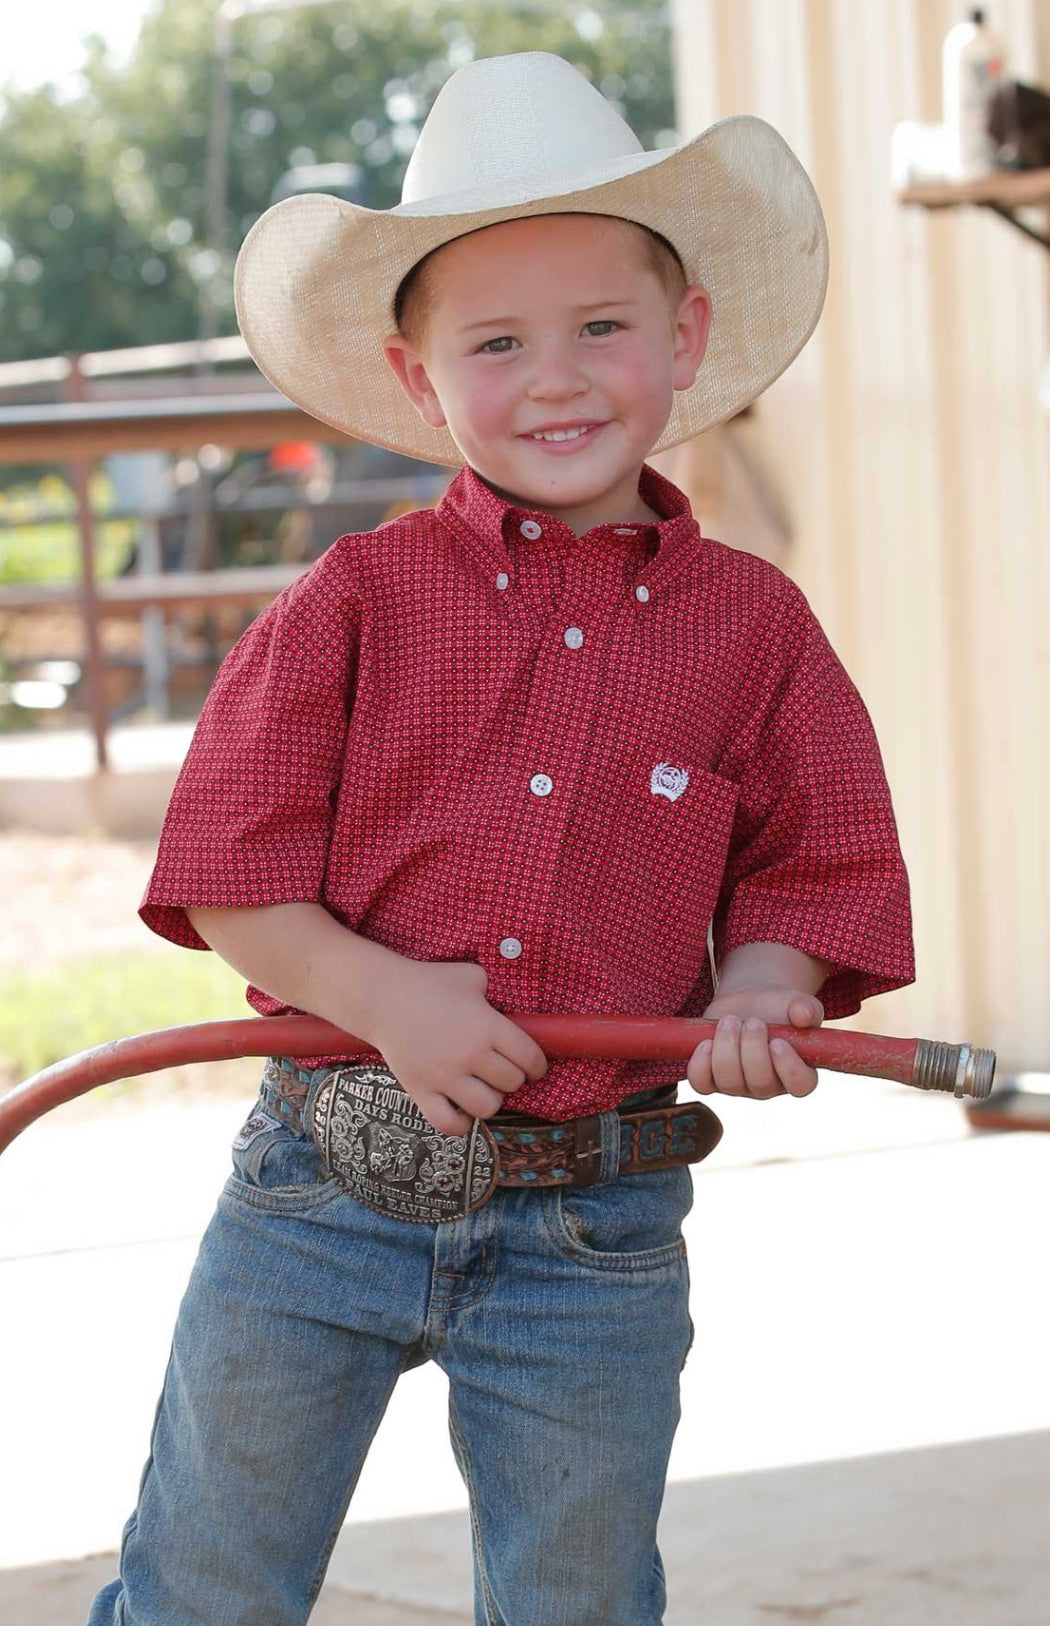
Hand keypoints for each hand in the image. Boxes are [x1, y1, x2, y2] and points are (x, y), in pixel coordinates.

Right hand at [366, 957, 547, 1134]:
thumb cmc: (429, 982)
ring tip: (483, 1088)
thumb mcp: (472, 975)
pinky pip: (450, 1124)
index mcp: (488, 1026)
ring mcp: (445, 1076)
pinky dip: (462, 1123)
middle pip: (512, 1084)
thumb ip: (494, 991)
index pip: (531, 1059)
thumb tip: (506, 1005)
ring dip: (491, 1100)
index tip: (533, 1068)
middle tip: (502, 1071)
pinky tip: (462, 1111)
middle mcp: (470, 1054)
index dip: (538, 1067)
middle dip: (512, 1079)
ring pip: (488, 1107)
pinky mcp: (421, 1090)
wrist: (383, 996)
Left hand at [686, 985, 823, 1099]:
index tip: (777, 1041)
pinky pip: (701, 1083)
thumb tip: (804, 1015)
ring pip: (729, 1082)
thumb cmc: (777, 1007)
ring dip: (727, 1048)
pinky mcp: (712, 1078)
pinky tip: (706, 1042)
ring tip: (730, 1021)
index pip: (800, 1086)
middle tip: (752, 1020)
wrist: (749, 1002)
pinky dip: (701, 1063)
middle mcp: (769, 1085)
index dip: (789, 1068)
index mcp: (798, 1071)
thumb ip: (805, 1008)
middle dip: (752, 1048)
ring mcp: (739, 1086)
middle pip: (760, 1084)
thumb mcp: (795, 1003)